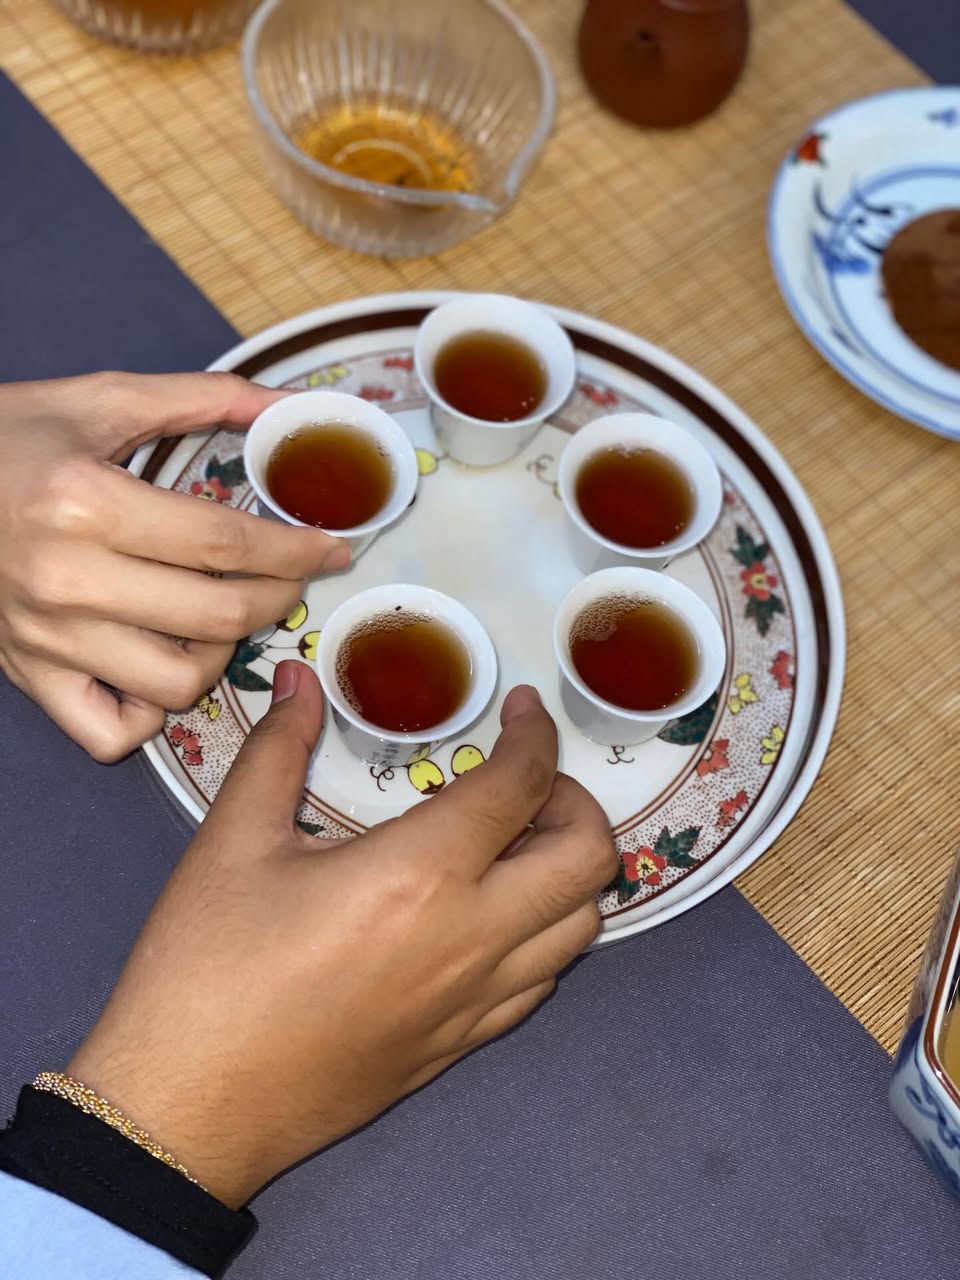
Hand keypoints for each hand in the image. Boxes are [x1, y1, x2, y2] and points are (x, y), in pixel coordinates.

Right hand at [0, 372, 349, 760]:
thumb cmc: (6, 438)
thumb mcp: (99, 400)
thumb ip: (202, 399)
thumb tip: (287, 406)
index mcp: (85, 504)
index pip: (225, 545)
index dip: (296, 550)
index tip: (334, 547)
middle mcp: (64, 580)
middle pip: (215, 618)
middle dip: (278, 599)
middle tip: (290, 577)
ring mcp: (44, 639)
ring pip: (176, 684)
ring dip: (222, 655)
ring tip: (220, 616)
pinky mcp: (28, 676)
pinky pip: (111, 732)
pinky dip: (151, 713)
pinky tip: (160, 667)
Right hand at [69, 662, 617, 1206]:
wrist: (187, 1107)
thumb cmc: (205, 969)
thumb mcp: (232, 842)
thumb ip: (277, 748)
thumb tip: (298, 678)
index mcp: (419, 875)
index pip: (521, 786)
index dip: (534, 733)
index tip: (520, 711)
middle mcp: (471, 938)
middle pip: (588, 858)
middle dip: (574, 800)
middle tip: (521, 781)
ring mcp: (475, 1001)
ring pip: (582, 925)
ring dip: (565, 870)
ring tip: (510, 844)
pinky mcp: (462, 1046)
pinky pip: (543, 980)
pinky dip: (542, 931)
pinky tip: (489, 913)